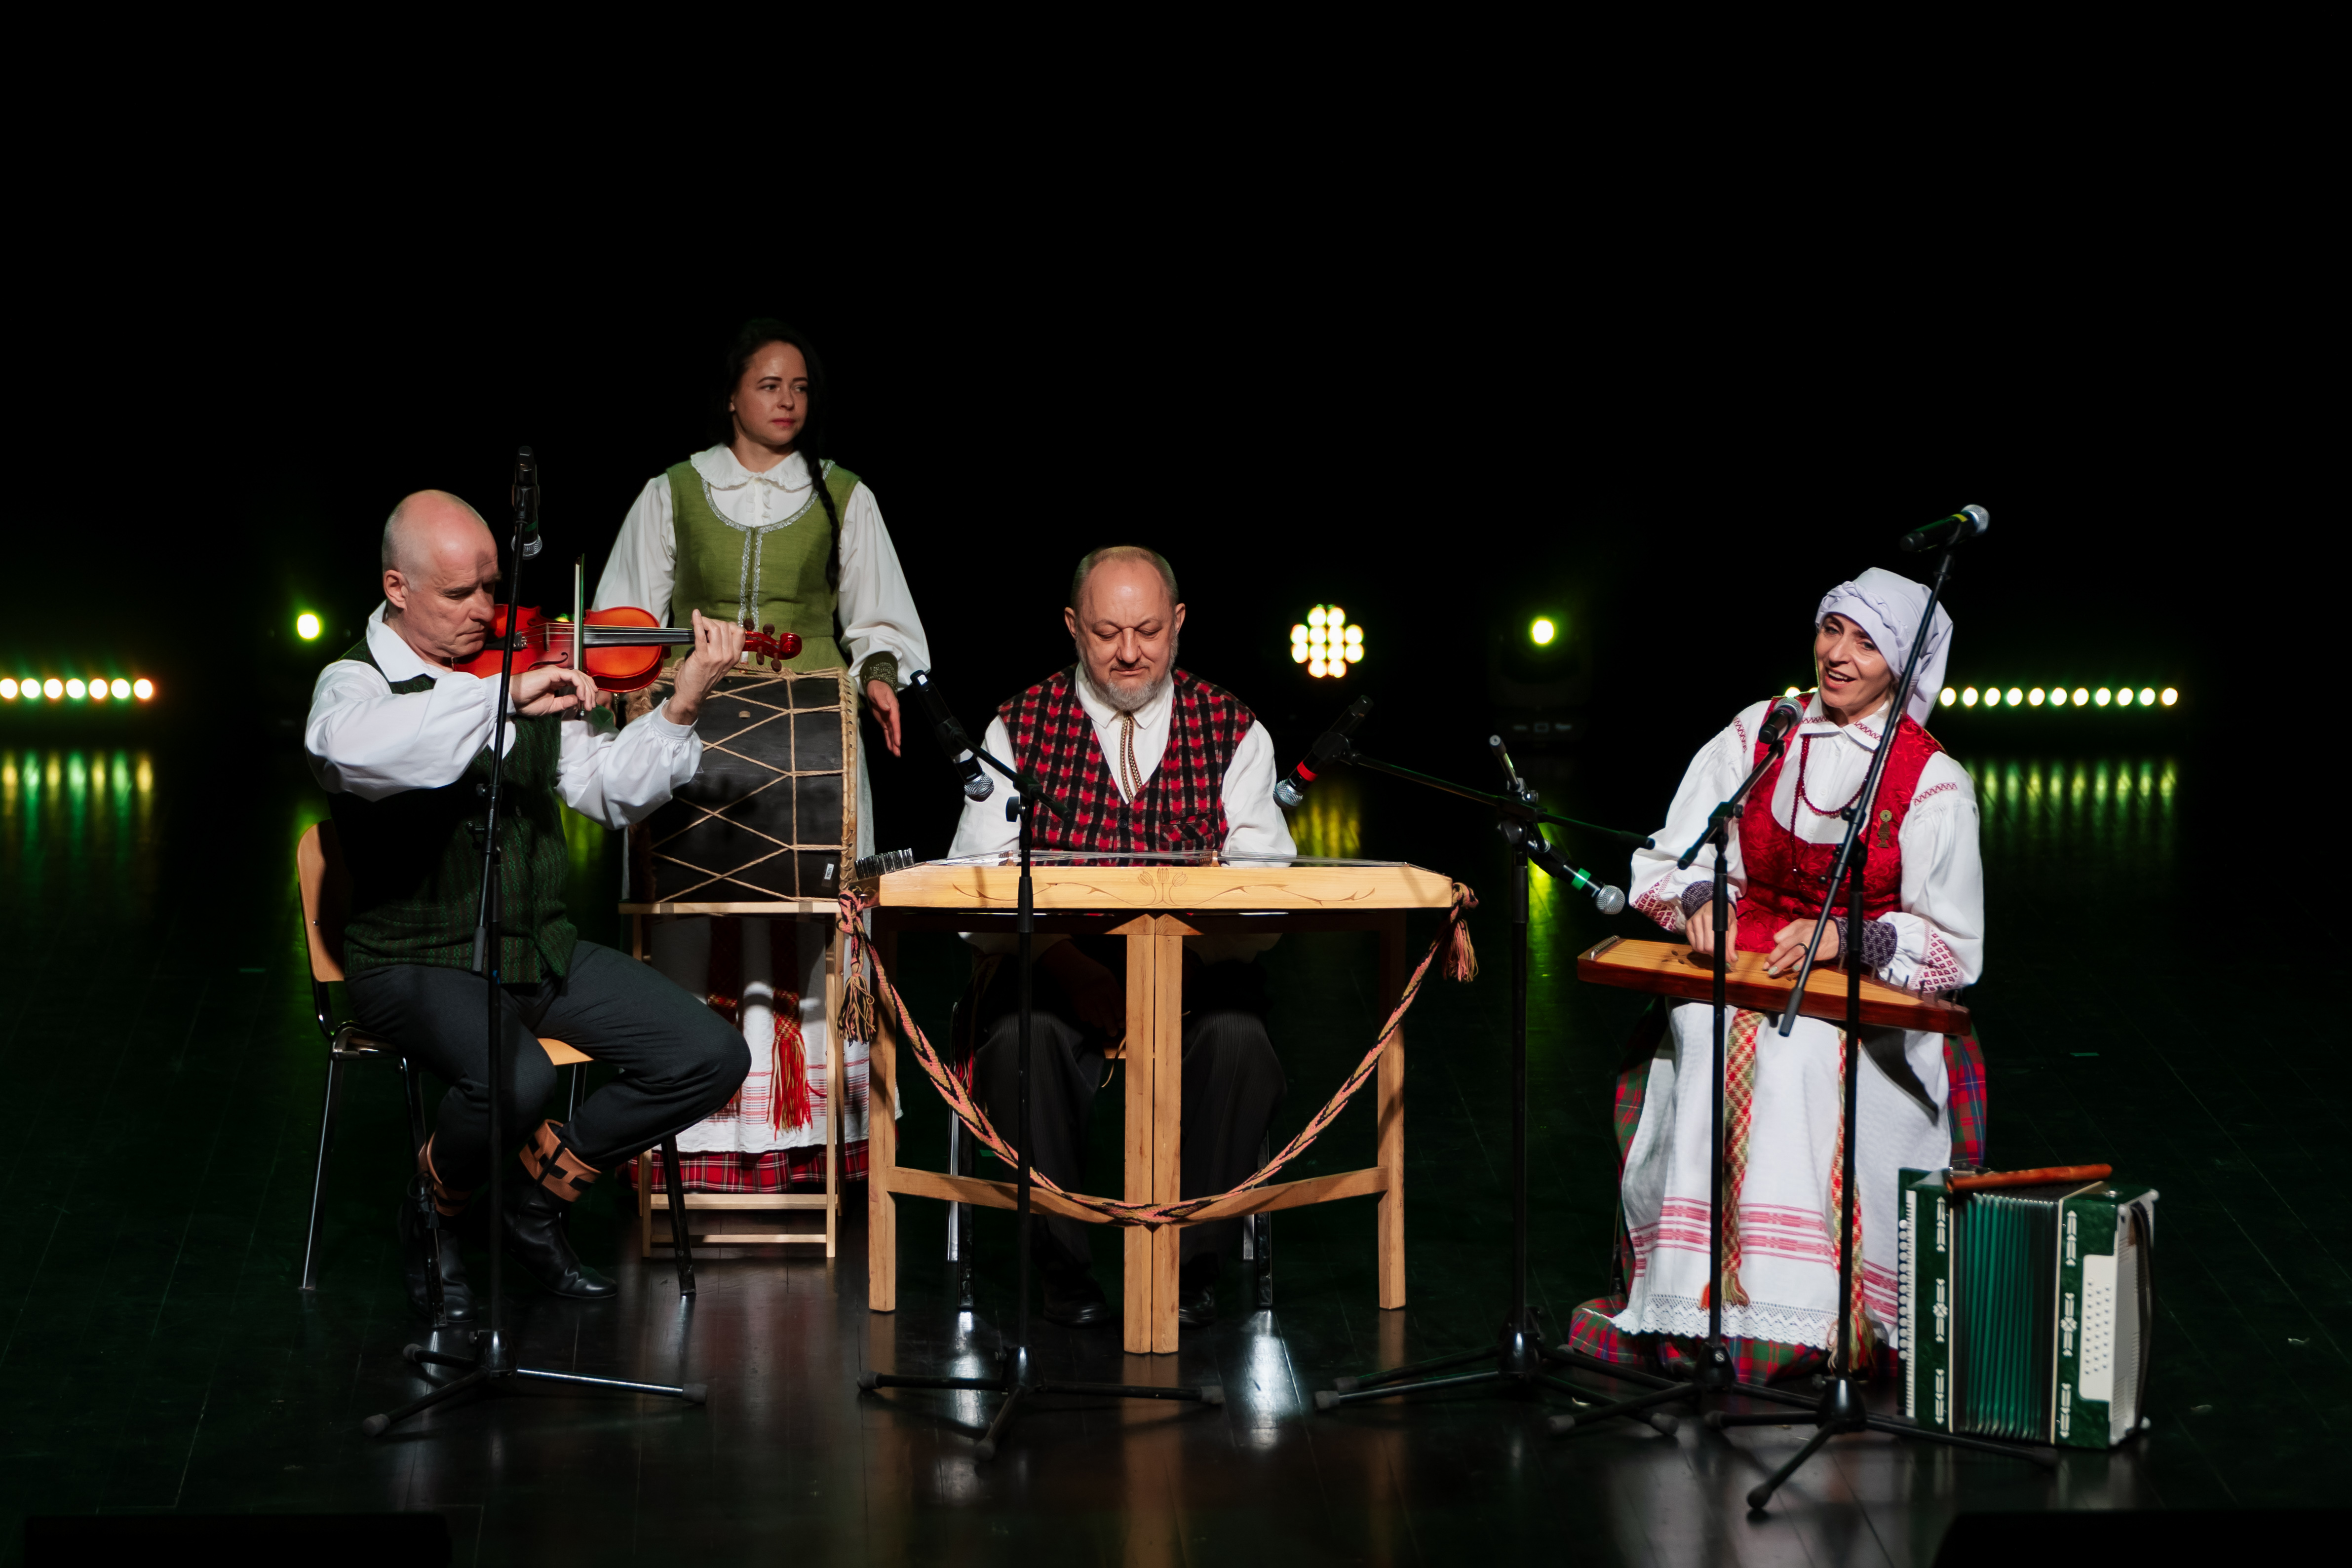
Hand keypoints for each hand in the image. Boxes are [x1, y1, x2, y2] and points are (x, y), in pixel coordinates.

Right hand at [511, 663, 598, 716]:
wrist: (513, 700)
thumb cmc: (526, 703)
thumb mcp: (551, 706)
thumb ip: (565, 702)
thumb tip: (578, 700)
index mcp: (557, 682)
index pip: (577, 683)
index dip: (586, 692)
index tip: (590, 704)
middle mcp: (557, 675)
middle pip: (581, 678)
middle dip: (589, 692)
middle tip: (592, 705)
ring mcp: (556, 673)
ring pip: (579, 676)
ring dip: (586, 690)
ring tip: (588, 702)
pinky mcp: (553, 673)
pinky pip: (573, 676)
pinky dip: (580, 686)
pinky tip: (581, 696)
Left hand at [662, 609, 746, 727]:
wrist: (692, 694)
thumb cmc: (704, 677)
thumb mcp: (721, 663)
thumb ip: (723, 647)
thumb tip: (718, 628)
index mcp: (735, 657)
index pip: (739, 632)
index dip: (728, 625)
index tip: (716, 627)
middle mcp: (728, 656)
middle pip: (726, 627)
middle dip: (713, 622)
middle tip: (703, 626)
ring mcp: (716, 656)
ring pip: (716, 628)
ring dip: (705, 621)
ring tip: (697, 623)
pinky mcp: (702, 656)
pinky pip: (701, 634)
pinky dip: (697, 622)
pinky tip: (694, 615)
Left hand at [866, 679, 903, 755]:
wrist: (876, 686)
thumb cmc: (877, 688)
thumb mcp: (877, 692)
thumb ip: (881, 700)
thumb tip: (886, 708)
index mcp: (893, 708)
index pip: (895, 722)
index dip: (897, 732)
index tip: (898, 742)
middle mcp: (893, 715)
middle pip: (895, 730)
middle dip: (896, 741)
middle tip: (898, 753)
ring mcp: (889, 718)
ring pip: (892, 733)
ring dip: (894, 743)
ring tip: (896, 754)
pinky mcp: (884, 721)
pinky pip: (887, 732)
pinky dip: (889, 739)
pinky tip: (891, 747)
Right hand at [1040, 941, 1123, 1035]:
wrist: (1069, 966)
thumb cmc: (1093, 971)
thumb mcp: (1108, 977)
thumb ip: (1115, 992)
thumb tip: (1122, 1012)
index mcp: (1108, 984)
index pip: (1119, 1006)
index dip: (1122, 1017)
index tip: (1122, 1023)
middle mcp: (1097, 993)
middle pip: (1108, 1016)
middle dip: (1112, 1028)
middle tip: (1113, 1032)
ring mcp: (1085, 999)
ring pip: (1097, 1020)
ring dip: (1101, 1023)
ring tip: (1102, 1021)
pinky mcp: (1076, 1004)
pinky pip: (1085, 1018)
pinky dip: (1089, 1018)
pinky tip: (1090, 1013)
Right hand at [1686, 901, 1735, 960]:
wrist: (1712, 902)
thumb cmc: (1725, 914)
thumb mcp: (1732, 926)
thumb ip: (1731, 943)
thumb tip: (1732, 959)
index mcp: (1713, 919)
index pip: (1713, 944)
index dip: (1719, 953)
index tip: (1725, 957)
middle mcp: (1700, 919)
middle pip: (1705, 947)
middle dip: (1713, 952)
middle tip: (1719, 949)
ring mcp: (1692, 922)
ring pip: (1697, 947)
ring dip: (1705, 950)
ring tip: (1712, 944)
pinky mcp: (1688, 925)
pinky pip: (1692, 944)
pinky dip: (1699, 946)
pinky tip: (1704, 941)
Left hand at [1766, 917, 1838, 976]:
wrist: (1839, 933)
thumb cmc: (1818, 931)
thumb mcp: (1803, 926)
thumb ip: (1791, 935)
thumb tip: (1779, 947)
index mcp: (1795, 926)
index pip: (1778, 937)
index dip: (1774, 948)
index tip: (1774, 955)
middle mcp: (1801, 933)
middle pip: (1782, 946)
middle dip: (1773, 958)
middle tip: (1766, 967)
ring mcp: (1809, 942)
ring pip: (1791, 954)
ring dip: (1781, 964)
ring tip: (1774, 972)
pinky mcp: (1816, 951)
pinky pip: (1805, 959)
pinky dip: (1798, 965)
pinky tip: (1793, 969)